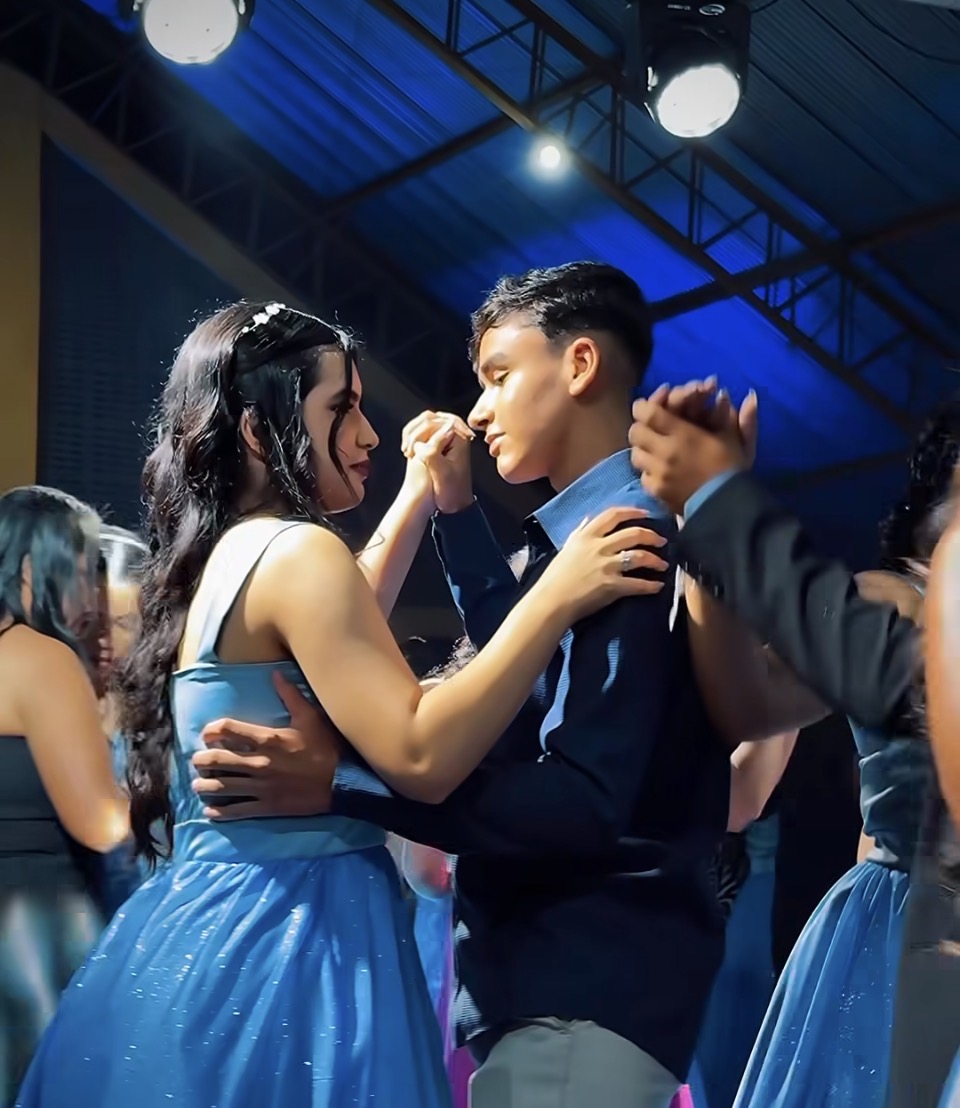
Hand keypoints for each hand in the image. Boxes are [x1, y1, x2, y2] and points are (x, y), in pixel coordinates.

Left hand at [191, 671, 340, 819]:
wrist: (343, 782)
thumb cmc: (327, 748)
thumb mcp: (311, 717)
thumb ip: (291, 696)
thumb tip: (275, 674)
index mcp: (267, 738)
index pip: (229, 729)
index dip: (212, 730)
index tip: (207, 733)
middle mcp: (259, 762)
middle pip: (218, 760)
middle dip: (202, 760)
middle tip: (197, 760)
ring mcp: (262, 787)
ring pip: (223, 786)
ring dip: (205, 785)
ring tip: (199, 784)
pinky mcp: (268, 806)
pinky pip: (237, 810)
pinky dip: (221, 811)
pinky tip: (211, 810)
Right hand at [401, 410, 474, 514]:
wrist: (456, 504)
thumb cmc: (452, 491)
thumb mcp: (442, 473)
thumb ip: (432, 453)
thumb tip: (420, 441)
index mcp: (460, 437)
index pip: (436, 420)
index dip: (420, 431)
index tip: (411, 448)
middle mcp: (455, 434)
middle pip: (430, 418)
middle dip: (414, 431)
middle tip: (407, 449)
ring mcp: (447, 438)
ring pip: (425, 424)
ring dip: (412, 434)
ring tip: (406, 451)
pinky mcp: (440, 444)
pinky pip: (424, 432)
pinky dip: (413, 438)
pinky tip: (408, 451)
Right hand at [537, 506, 669, 623]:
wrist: (551, 601)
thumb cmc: (556, 576)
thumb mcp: (567, 548)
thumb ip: (580, 532)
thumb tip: (588, 519)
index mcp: (586, 536)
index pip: (613, 515)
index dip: (633, 511)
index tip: (645, 513)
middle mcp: (598, 547)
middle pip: (633, 533)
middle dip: (651, 535)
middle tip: (662, 541)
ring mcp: (606, 566)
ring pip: (640, 556)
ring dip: (656, 560)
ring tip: (663, 564)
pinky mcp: (612, 586)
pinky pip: (638, 584)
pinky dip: (651, 585)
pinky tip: (659, 586)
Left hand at [629, 390, 758, 513]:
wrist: (728, 508)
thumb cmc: (733, 470)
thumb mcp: (737, 440)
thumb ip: (735, 415)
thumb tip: (740, 394)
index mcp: (683, 435)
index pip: (649, 413)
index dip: (645, 407)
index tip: (649, 407)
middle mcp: (664, 453)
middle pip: (635, 432)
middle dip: (642, 426)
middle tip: (652, 427)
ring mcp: (657, 474)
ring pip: (636, 454)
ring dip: (643, 449)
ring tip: (655, 448)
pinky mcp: (656, 491)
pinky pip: (643, 475)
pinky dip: (649, 470)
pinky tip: (660, 469)